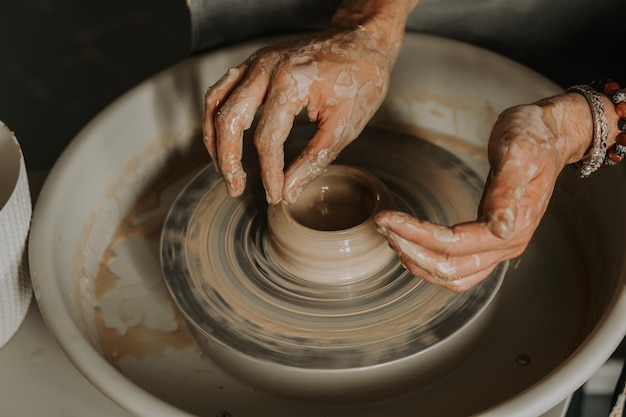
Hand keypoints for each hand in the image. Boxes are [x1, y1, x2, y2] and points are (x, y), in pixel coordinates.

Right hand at [203, 1, 415, 203]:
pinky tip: (223, 139)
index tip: (275, 196)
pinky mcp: (254, 62)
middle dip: (229, 161)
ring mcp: (256, 62)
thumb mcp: (345, 125)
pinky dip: (217, 116)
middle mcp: (266, 68)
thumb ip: (314, 160)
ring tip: (224, 170)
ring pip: (216, 103)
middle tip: (235, 189)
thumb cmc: (360, 78)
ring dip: (214, 141)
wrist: (362, 39)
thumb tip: (289, 191)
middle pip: (230, 121)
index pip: (268, 140)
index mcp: (291, 83)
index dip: (268, 174)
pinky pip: (222, 89)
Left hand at [375, 92, 614, 291]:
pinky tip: (410, 244)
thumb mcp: (519, 151)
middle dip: (411, 250)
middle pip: (451, 268)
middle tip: (382, 226)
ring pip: (454, 276)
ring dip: (418, 262)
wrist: (549, 136)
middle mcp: (508, 245)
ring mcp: (500, 248)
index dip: (417, 234)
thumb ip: (508, 190)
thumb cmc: (533, 137)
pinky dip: (430, 262)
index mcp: (514, 226)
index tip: (385, 218)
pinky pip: (459, 268)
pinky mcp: (490, 242)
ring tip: (390, 236)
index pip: (455, 244)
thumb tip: (499, 227)